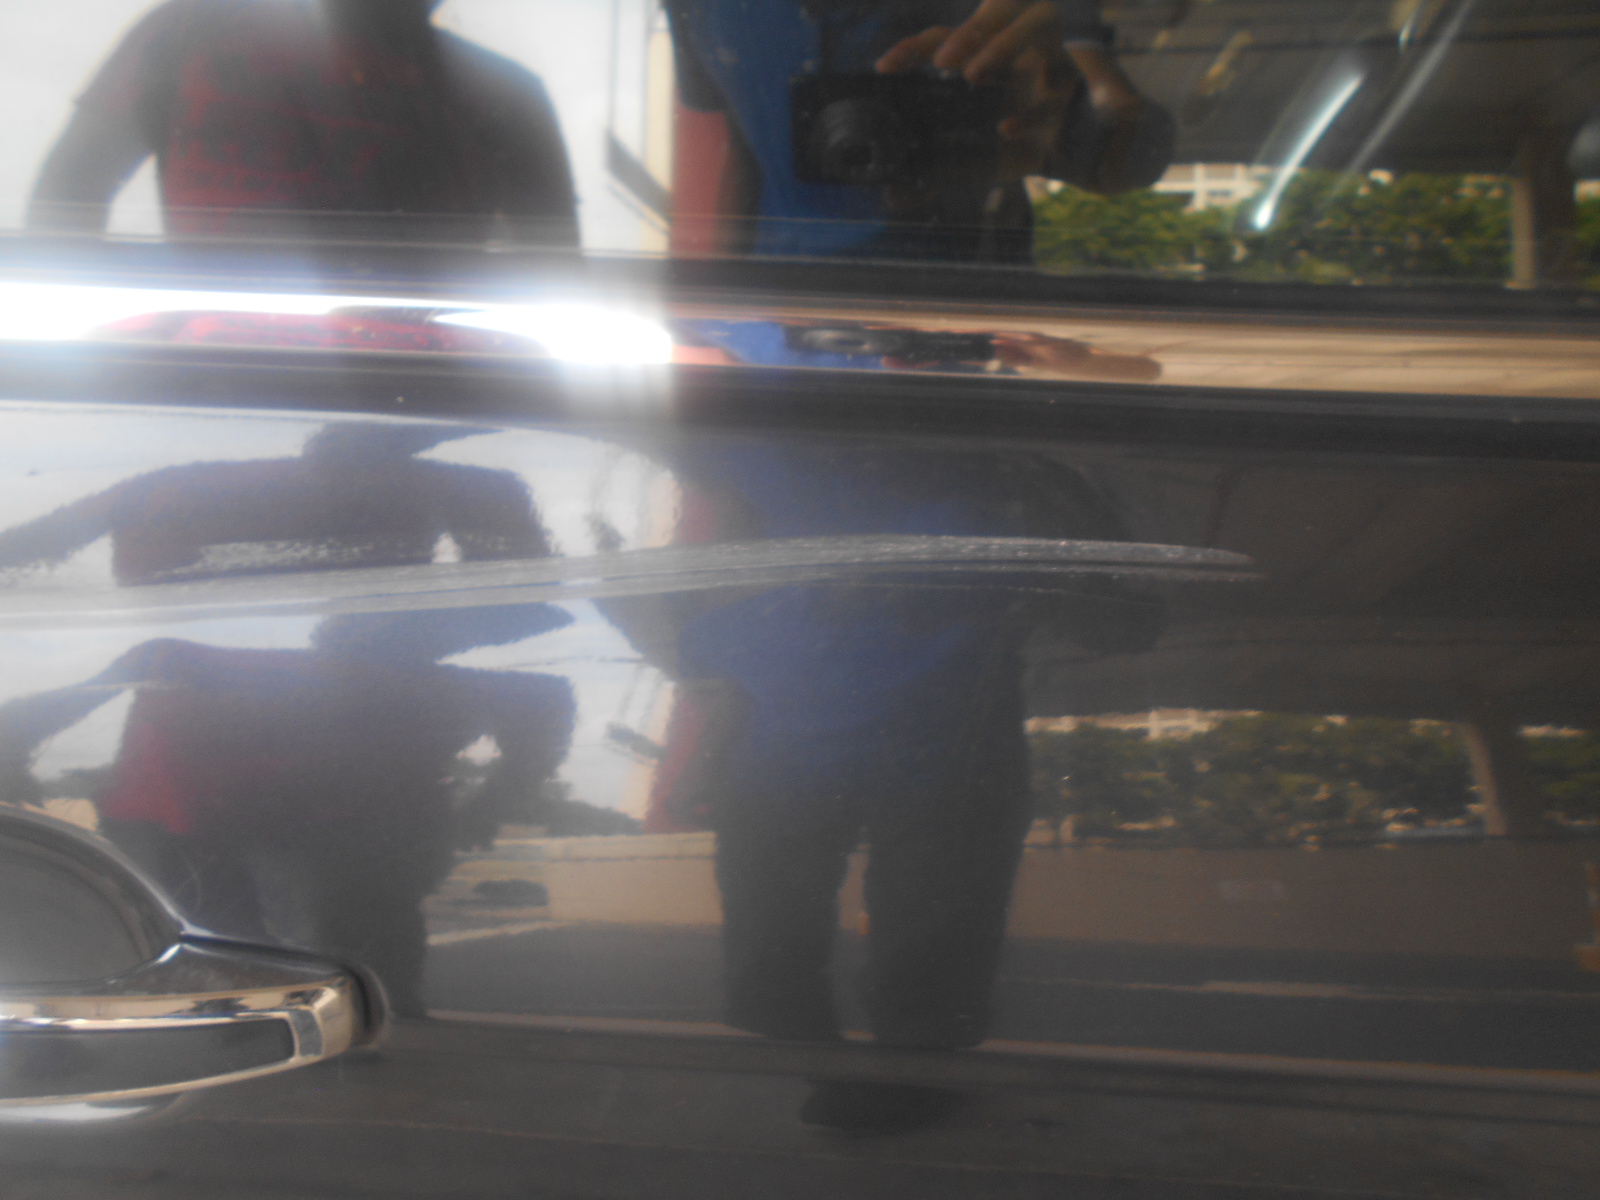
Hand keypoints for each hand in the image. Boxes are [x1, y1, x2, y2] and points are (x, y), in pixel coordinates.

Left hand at [876, 1, 1079, 178]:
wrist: (1069, 154)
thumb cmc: (1013, 145)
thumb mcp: (968, 161)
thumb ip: (932, 176)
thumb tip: (892, 197)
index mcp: (976, 61)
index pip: (939, 41)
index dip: (910, 50)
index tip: (885, 69)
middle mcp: (1009, 51)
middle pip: (986, 19)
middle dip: (963, 34)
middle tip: (940, 61)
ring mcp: (1044, 56)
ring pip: (1033, 25)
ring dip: (1001, 46)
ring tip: (974, 74)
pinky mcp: (1071, 75)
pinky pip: (1058, 76)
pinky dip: (1031, 108)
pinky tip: (1008, 129)